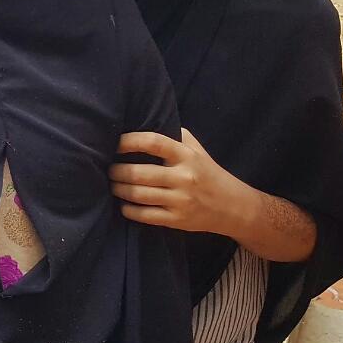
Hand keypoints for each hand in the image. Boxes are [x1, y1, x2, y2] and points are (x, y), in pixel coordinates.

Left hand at [111, 128, 252, 237]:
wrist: (234, 207)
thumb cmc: (208, 173)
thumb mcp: (196, 150)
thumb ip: (174, 136)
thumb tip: (142, 121)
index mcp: (186, 155)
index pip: (153, 142)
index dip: (128, 141)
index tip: (114, 143)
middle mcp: (183, 177)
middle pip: (139, 173)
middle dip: (116, 171)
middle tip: (108, 169)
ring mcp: (181, 200)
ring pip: (138, 194)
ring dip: (119, 189)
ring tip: (113, 185)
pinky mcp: (178, 220)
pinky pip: (145, 215)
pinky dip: (128, 210)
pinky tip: (123, 205)